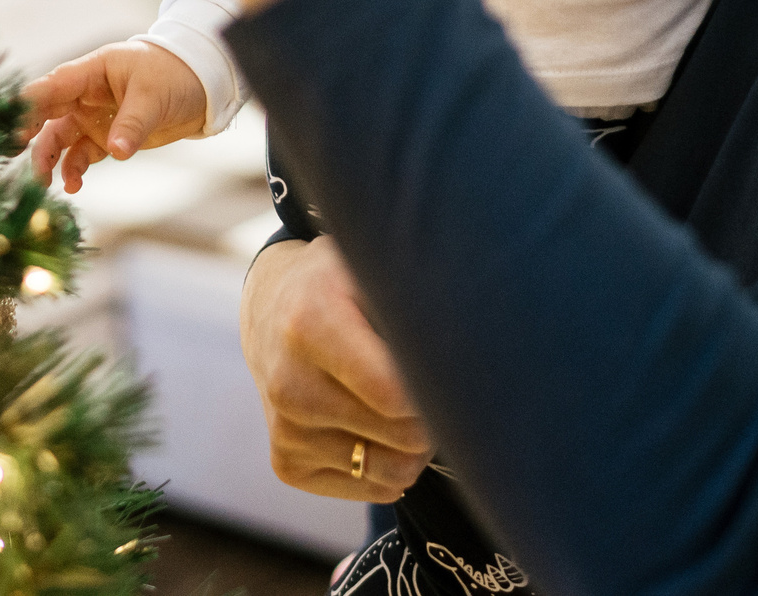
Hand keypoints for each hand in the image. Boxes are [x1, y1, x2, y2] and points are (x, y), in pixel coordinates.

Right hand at [21, 41, 208, 191]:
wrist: (202, 85)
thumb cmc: (175, 74)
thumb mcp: (154, 95)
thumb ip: (133, 123)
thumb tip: (117, 150)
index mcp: (92, 71)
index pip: (53, 86)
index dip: (29, 103)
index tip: (10, 123)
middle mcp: (84, 94)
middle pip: (47, 113)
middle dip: (28, 132)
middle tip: (14, 152)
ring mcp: (92, 116)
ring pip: (58, 138)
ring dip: (48, 159)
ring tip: (43, 182)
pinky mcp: (104, 137)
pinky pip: (80, 155)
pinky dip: (73, 170)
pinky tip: (72, 185)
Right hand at [239, 237, 432, 502]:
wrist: (273, 313)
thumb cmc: (344, 287)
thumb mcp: (377, 268)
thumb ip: (423, 302)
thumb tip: (485, 344)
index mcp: (311, 323)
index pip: (398, 392)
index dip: (440, 389)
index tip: (453, 369)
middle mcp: (289, 383)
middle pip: (405, 436)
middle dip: (435, 416)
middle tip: (433, 383)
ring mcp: (285, 429)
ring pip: (395, 471)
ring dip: (416, 446)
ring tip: (407, 405)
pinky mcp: (286, 464)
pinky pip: (376, 489)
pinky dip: (391, 464)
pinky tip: (377, 425)